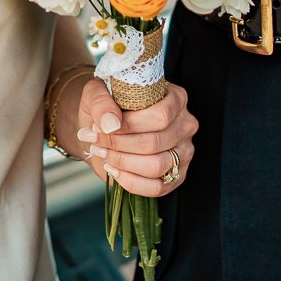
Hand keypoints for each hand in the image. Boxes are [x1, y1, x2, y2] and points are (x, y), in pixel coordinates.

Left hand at [76, 76, 197, 196]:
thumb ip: (102, 104)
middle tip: (96, 141)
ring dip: (123, 162)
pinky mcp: (177, 175)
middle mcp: (185, 125)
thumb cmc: (107, 106)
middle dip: (119, 145)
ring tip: (103, 153)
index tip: (102, 127)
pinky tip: (114, 169)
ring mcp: (183, 152)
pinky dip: (130, 182)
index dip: (129, 125)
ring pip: (156, 166)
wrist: (105, 125)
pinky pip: (157, 187)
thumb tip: (110, 125)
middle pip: (155, 142)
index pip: (160, 116)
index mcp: (175, 98)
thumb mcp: (98, 93)